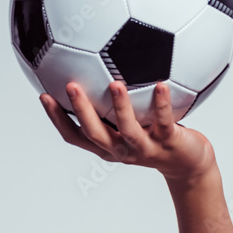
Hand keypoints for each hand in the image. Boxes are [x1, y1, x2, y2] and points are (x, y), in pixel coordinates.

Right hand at [40, 80, 215, 185]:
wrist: (188, 163)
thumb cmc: (155, 137)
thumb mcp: (129, 124)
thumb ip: (111, 106)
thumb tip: (94, 68)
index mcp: (108, 145)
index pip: (75, 136)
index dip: (57, 119)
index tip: (43, 95)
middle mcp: (123, 149)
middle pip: (96, 134)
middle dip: (82, 111)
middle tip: (71, 85)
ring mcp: (146, 147)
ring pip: (128, 129)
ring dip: (120, 107)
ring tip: (114, 83)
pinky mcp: (169, 142)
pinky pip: (163, 121)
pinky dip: (161, 103)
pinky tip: (161, 85)